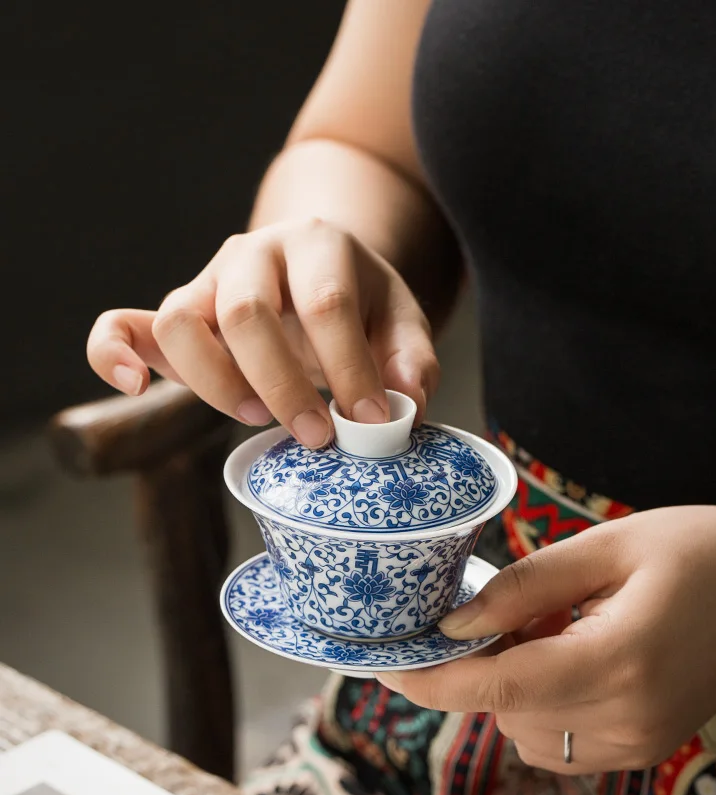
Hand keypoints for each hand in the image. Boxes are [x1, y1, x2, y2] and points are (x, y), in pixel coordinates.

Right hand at [87, 219, 437, 446]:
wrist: (318, 276)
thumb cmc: (361, 306)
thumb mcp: (401, 323)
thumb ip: (411, 359)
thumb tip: (406, 402)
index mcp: (316, 244)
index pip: (324, 303)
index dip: (349, 369)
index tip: (371, 422)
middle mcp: (252, 255)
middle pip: (246, 311)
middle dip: (283, 385)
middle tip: (316, 436)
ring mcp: (205, 283)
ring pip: (180, 320)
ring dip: (216, 382)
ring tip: (258, 418)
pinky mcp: (172, 318)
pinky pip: (121, 326)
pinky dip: (113, 354)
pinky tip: (137, 386)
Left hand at [377, 506, 715, 773]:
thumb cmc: (695, 550)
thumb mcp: (604, 547)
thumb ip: (522, 588)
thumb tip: (453, 626)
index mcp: (617, 661)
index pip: (498, 688)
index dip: (430, 682)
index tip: (381, 667)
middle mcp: (628, 719)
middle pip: (504, 711)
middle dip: (482, 665)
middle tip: (508, 609)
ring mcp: (638, 744)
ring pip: (524, 733)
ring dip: (512, 686)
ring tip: (556, 627)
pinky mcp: (642, 749)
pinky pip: (556, 744)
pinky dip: (540, 705)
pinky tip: (570, 656)